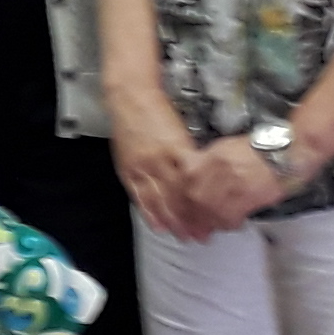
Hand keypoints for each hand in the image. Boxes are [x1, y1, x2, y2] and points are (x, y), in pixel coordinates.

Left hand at [109, 87, 201, 237]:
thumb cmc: (127, 123)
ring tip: (206, 221)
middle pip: (165, 203)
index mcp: (131, 173)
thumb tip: (145, 191)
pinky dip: (198, 184)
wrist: (131, 98)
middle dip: (180, 222)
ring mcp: (160, 159)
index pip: (147, 204)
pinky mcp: (176, 146)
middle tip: (194, 236)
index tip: (171, 232)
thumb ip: (136, 175)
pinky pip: (188, 170)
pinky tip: (210, 194)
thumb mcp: (124, 155)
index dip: (160, 220)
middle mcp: (145, 170)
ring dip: (192, 209)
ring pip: (178, 191)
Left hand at [173, 134, 294, 235]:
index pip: (185, 178)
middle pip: (194, 197)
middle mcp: (219, 168)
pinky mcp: (247, 196)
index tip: (179, 208)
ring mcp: (232, 182)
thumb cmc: (259, 151)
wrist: (285, 153)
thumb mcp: (226, 147)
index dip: (180, 197)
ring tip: (211, 228)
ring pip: (210, 208)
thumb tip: (191, 177)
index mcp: (211, 155)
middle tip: (193, 225)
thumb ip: (206, 163)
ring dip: (209, 221)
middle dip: (191, 215)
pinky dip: (228, 223)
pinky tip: (232, 223)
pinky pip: (230, 215)